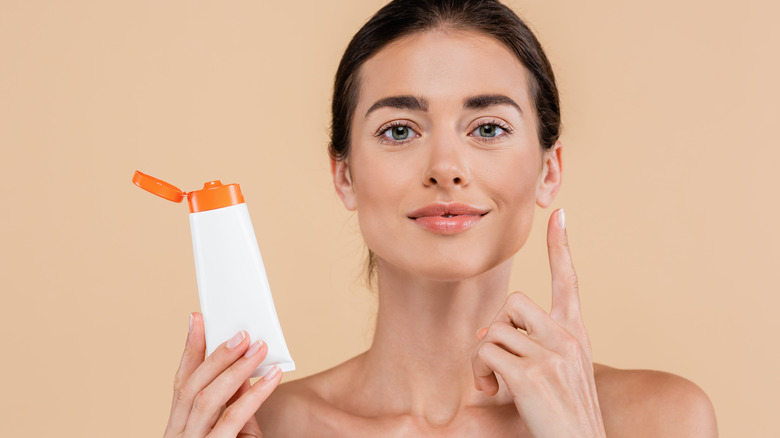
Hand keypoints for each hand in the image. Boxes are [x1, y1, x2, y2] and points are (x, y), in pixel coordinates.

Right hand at [164, 313, 282, 437]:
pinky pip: (233, 416)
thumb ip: (233, 401)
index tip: (198, 319)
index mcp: (179, 427)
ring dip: (236, 368)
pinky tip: (273, 376)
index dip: (190, 349)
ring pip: (208, 398)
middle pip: (193, 386)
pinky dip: (255, 393)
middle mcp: (179, 435)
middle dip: (217, 356)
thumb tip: (241, 364)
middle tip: (242, 334)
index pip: (181, 382)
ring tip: (260, 348)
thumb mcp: (233, 428)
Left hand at [472, 209, 605, 437]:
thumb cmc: (563, 414)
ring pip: (494, 332)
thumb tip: (487, 333)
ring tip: (496, 385)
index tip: (560, 214)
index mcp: (576, 334)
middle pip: (513, 303)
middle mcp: (567, 339)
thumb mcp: (558, 372)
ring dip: (484, 360)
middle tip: (499, 362)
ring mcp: (551, 356)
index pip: (569, 281)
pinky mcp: (531, 376)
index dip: (561, 247)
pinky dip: (481, 375)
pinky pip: (486, 356)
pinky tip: (495, 393)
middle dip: (497, 330)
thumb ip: (531, 344)